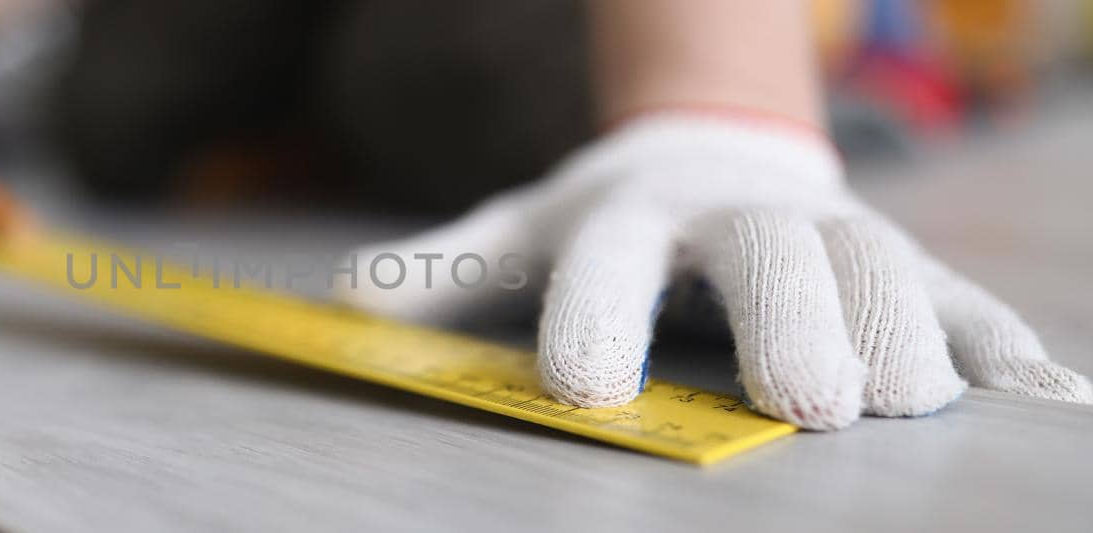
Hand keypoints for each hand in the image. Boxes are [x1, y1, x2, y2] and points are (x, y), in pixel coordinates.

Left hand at [336, 112, 1091, 429]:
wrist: (704, 157)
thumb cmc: (602, 223)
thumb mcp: (519, 233)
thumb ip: (443, 269)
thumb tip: (346, 298)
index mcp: (632, 214)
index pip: (610, 261)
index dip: (595, 319)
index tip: (585, 394)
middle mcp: (736, 217)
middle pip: (770, 256)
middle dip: (789, 322)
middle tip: (806, 408)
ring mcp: (825, 229)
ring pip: (876, 264)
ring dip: (901, 329)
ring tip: (908, 403)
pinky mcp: (890, 252)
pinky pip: (950, 286)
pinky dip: (986, 330)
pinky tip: (1026, 383)